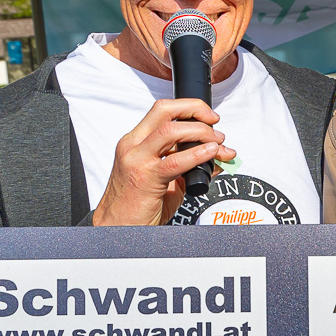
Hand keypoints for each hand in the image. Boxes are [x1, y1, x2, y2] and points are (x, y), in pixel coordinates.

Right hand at [92, 98, 234, 225]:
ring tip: (217, 144)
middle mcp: (133, 146)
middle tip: (216, 127)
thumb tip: (216, 157)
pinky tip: (211, 154)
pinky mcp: (145, 178)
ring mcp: (136, 160)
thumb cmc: (139, 205)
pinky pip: (175, 161)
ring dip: (201, 133)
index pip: (162, 110)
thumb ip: (188, 164)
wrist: (118, 227)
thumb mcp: (166, 179)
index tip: (209, 117)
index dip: (189, 107)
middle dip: (196, 111)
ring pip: (170, 130)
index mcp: (136, 142)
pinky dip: (197, 154)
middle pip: (165, 111)